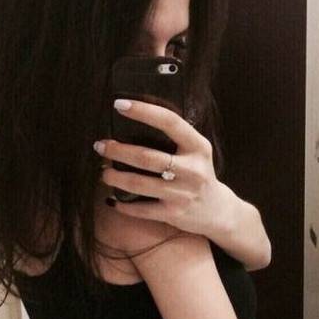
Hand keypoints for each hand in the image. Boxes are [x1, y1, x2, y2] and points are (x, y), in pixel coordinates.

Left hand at [93, 99, 228, 237]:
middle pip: (146, 157)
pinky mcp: (174, 214)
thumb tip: (132, 124)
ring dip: (115, 177)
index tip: (119, 105)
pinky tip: (113, 199)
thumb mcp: (196, 152)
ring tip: (104, 173)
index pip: (169, 122)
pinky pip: (141, 209)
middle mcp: (192, 170)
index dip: (143, 111)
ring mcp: (183, 193)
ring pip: (139, 183)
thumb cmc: (199, 175)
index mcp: (198, 147)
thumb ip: (175, 139)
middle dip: (118, 150)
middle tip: (100, 146)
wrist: (217, 210)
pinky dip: (123, 204)